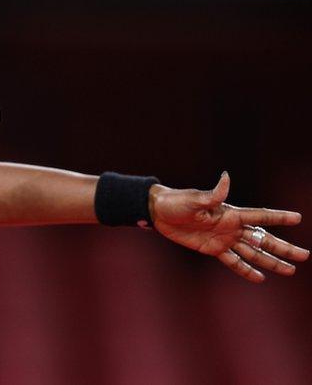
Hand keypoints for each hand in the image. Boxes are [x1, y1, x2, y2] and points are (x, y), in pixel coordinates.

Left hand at [149, 172, 308, 282]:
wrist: (158, 212)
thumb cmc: (175, 201)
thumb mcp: (193, 199)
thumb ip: (213, 195)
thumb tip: (226, 178)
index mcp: (230, 213)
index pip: (259, 216)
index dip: (278, 218)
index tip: (298, 218)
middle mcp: (231, 227)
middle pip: (263, 239)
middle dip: (283, 247)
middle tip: (304, 255)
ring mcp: (223, 239)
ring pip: (253, 253)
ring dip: (271, 261)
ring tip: (290, 270)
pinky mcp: (212, 249)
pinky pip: (233, 262)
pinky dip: (245, 270)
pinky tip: (260, 278)